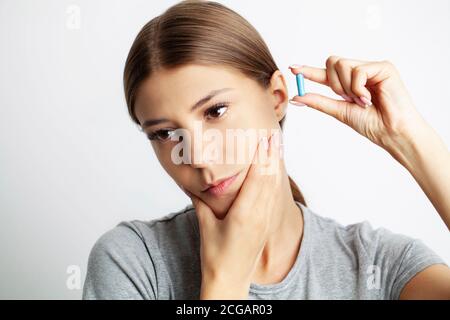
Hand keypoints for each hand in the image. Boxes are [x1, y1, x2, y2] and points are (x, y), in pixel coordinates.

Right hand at [188, 132, 282, 298]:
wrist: (230, 280)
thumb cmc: (216, 257)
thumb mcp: (205, 225)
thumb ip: (201, 202)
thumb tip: (194, 183)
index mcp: (244, 215)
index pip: (257, 180)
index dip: (262, 158)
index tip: (264, 139)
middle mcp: (259, 216)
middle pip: (269, 180)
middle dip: (272, 156)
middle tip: (274, 134)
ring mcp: (265, 221)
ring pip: (274, 188)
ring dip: (276, 166)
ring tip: (276, 147)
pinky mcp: (267, 225)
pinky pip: (274, 199)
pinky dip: (275, 181)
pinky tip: (275, 172)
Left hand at [289, 56, 427, 153]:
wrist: (391, 132)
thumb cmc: (371, 124)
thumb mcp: (339, 111)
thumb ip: (318, 102)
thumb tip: (295, 97)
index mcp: (349, 84)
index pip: (325, 73)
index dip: (309, 70)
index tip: (292, 68)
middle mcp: (360, 73)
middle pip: (332, 62)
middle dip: (332, 82)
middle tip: (346, 98)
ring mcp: (372, 68)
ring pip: (342, 64)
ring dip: (346, 87)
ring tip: (361, 101)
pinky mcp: (383, 67)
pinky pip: (358, 70)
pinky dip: (359, 87)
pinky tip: (369, 98)